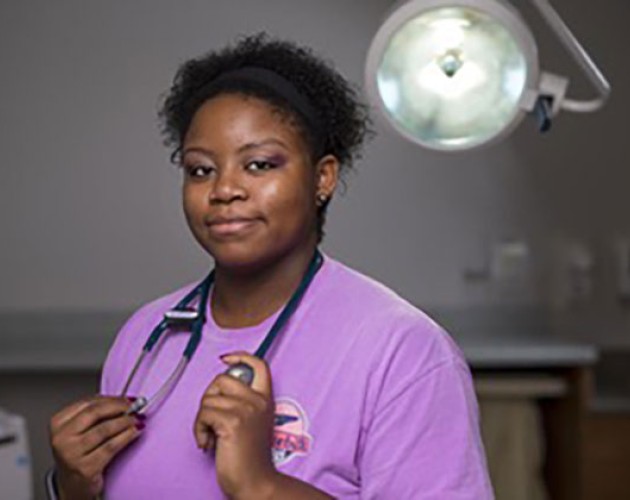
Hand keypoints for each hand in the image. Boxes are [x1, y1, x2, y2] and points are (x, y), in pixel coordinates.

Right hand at [49, 395, 143, 498]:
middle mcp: (61, 438)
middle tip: (136, 406)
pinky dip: (127, 436)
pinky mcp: (85, 468)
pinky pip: (111, 447)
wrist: (75, 483)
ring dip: (126, 421)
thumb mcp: (81, 429)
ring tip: (138, 419)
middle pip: (95, 413)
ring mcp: (71, 454)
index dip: (112, 399)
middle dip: (119, 407)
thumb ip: (98, 413)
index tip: (129, 399)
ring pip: (104, 429)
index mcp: (58, 422)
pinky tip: (136, 431)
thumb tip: (126, 401)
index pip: (88, 403)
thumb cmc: (81, 452)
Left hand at [194, 352, 276, 498]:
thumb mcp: (253, 423)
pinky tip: (207, 443)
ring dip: (201, 419)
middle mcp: (258, 401)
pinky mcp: (232, 422)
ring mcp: (246, 410)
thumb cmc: (249, 458)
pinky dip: (199, 430)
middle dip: (209, 397)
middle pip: (222, 379)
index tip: (226, 359)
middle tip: (211, 419)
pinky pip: (203, 414)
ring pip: (208, 399)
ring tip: (210, 436)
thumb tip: (218, 391)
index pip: (259, 365)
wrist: (255, 483)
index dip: (241, 356)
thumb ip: (243, 403)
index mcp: (265, 400)